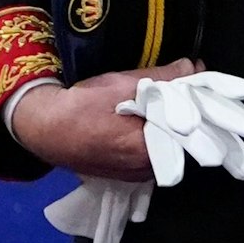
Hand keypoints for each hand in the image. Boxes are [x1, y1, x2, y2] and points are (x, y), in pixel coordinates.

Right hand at [9, 58, 200, 180]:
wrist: (41, 127)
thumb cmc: (81, 107)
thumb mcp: (124, 84)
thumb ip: (164, 78)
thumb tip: (194, 67)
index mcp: (149, 153)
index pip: (192, 130)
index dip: (200, 104)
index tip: (202, 84)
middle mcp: (145, 171)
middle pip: (181, 139)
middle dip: (186, 113)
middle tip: (185, 86)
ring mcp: (134, 175)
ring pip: (166, 144)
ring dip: (170, 122)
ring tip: (169, 97)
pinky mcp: (123, 172)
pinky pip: (150, 151)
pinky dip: (154, 133)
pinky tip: (150, 115)